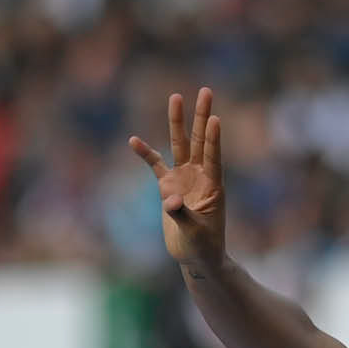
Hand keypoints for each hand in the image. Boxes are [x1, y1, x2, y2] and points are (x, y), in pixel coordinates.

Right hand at [129, 87, 227, 268]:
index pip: (213, 156)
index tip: (215, 119)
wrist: (197, 256)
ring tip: (175, 97)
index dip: (213, 139)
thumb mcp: (195, 233)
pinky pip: (156, 166)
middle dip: (201, 116)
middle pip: (199, 140)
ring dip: (177, 123)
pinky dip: (146, 154)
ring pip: (180, 145)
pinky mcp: (169, 187)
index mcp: (213, 185)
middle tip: (205, 91)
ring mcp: (184, 178)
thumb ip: (182, 214)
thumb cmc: (203, 246)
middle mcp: (200, 175)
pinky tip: (133, 140)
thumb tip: (169, 200)